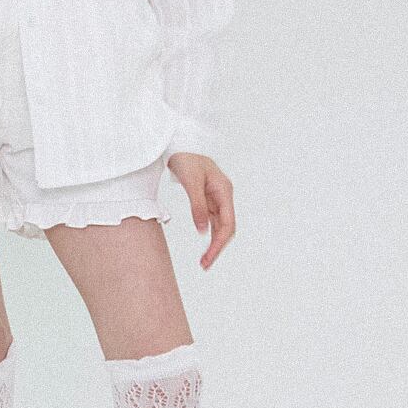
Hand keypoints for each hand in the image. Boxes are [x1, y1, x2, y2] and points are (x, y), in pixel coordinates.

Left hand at [166, 153, 235, 268]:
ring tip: (204, 260)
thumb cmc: (186, 158)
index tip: (208, 257)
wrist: (179, 142)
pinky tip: (204, 244)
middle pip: (227, 227)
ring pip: (220, 225)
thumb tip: (203, 231)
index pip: (228, 224)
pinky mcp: (207, 198)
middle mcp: (223, 195)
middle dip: (218, 247)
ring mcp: (216, 197)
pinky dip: (208, 233)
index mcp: (224, 191)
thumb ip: (197, 206)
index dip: (219, 243)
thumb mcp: (190, 182)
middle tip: (205, 265)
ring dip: (214, 243)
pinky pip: (212, 220)